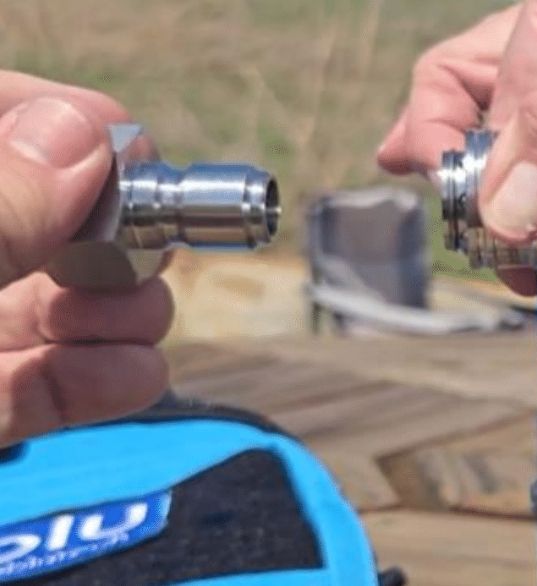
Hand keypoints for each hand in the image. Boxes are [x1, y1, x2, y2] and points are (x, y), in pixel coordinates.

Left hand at [0, 72, 171, 445]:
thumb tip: (81, 135)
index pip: (4, 117)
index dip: (70, 123)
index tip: (126, 153)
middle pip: (57, 212)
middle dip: (116, 232)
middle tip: (127, 250)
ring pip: (65, 298)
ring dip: (125, 310)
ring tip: (126, 322)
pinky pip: (55, 383)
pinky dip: (110, 379)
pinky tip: (132, 374)